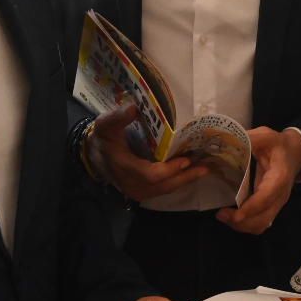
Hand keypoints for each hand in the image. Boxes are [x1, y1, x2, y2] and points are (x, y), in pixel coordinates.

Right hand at [89, 104, 209, 200]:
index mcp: (125, 167)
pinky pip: (164, 189)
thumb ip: (118, 117)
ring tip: (204, 169)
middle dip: (185, 176)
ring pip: (165, 189)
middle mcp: (132, 184)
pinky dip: (178, 181)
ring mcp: (137, 191)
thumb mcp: (106, 125)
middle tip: (205, 167)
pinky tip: (191, 172)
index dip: (170, 169)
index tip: (186, 159)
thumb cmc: (103, 138)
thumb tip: (133, 107)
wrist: (95, 155)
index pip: (150, 174)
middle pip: (163, 185)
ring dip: (185, 180)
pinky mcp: (143, 193)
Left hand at [216, 126, 300, 234]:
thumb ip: (248, 139)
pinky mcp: (271, 207)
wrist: (294, 152)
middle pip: (263, 219)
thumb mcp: (265, 136)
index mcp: (279, 177)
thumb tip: (224, 141)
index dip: (250, 209)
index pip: (266, 198)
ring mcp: (276, 204)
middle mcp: (280, 195)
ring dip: (242, 226)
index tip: (234, 215)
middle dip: (242, 222)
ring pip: (261, 224)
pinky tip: (232, 216)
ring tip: (224, 216)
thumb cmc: (278, 145)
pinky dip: (246, 224)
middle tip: (221, 214)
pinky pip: (260, 222)